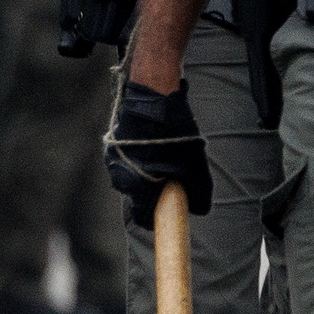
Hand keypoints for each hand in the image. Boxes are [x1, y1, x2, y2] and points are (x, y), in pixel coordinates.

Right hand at [104, 76, 208, 216]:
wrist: (153, 95)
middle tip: (174, 178)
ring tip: (166, 157)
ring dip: (148, 173)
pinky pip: (128, 161)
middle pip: (139, 196)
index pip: (143, 217)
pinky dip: (141, 158)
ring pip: (133, 177)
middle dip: (156, 191)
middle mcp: (121, 177)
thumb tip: (200, 208)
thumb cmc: (174, 132)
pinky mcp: (113, 145)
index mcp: (138, 186)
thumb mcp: (195, 166)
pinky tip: (155, 145)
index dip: (158, 218)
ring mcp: (114, 160)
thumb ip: (198, 193)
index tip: (169, 213)